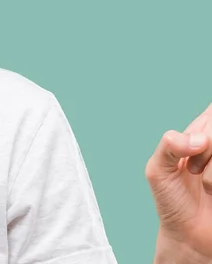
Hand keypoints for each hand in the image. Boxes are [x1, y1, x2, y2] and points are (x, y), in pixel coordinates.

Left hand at [146, 104, 211, 262]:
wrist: (189, 238)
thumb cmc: (171, 201)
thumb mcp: (158, 169)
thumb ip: (168, 145)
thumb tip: (200, 138)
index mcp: (198, 135)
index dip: (207, 126)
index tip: (196, 145)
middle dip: (207, 150)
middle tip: (194, 170)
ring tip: (206, 185)